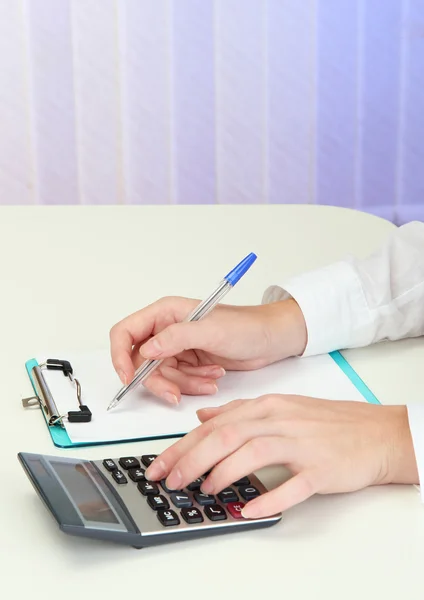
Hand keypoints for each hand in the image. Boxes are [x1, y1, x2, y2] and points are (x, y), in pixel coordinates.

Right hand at [110, 297, 305, 403]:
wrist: (271, 339)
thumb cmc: (246, 326)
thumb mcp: (211, 330)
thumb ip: (177, 337)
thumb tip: (147, 350)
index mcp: (165, 313)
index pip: (126, 332)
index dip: (120, 356)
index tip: (129, 378)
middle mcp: (166, 330)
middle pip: (141, 362)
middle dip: (158, 380)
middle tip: (174, 393)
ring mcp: (177, 348)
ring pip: (161, 376)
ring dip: (182, 384)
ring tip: (208, 380)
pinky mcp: (188, 363)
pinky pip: (178, 382)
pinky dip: (193, 385)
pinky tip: (212, 378)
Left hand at [144, 394, 417, 516]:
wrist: (376, 433)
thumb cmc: (328, 423)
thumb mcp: (280, 407)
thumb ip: (239, 412)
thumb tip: (202, 417)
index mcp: (267, 406)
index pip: (216, 424)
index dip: (184, 445)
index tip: (161, 464)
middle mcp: (280, 420)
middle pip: (227, 435)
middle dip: (191, 459)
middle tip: (170, 480)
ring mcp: (301, 443)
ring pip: (252, 453)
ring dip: (222, 473)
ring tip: (203, 490)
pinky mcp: (321, 468)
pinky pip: (292, 484)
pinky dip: (268, 496)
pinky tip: (248, 508)